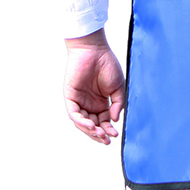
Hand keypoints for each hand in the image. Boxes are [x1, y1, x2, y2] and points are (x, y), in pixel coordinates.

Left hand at [64, 30, 125, 144]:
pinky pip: (74, 114)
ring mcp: (79, 101)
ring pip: (82, 122)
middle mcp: (89, 104)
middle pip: (92, 125)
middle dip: (99, 134)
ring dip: (90, 130)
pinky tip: (91, 125)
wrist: (95, 50)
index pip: (103, 122)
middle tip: (107, 140)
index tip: (116, 135)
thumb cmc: (107, 64)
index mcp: (101, 103)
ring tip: (100, 133)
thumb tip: (115, 120)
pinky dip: (81, 121)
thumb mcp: (118, 87)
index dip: (108, 130)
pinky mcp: (71, 97)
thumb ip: (117, 104)